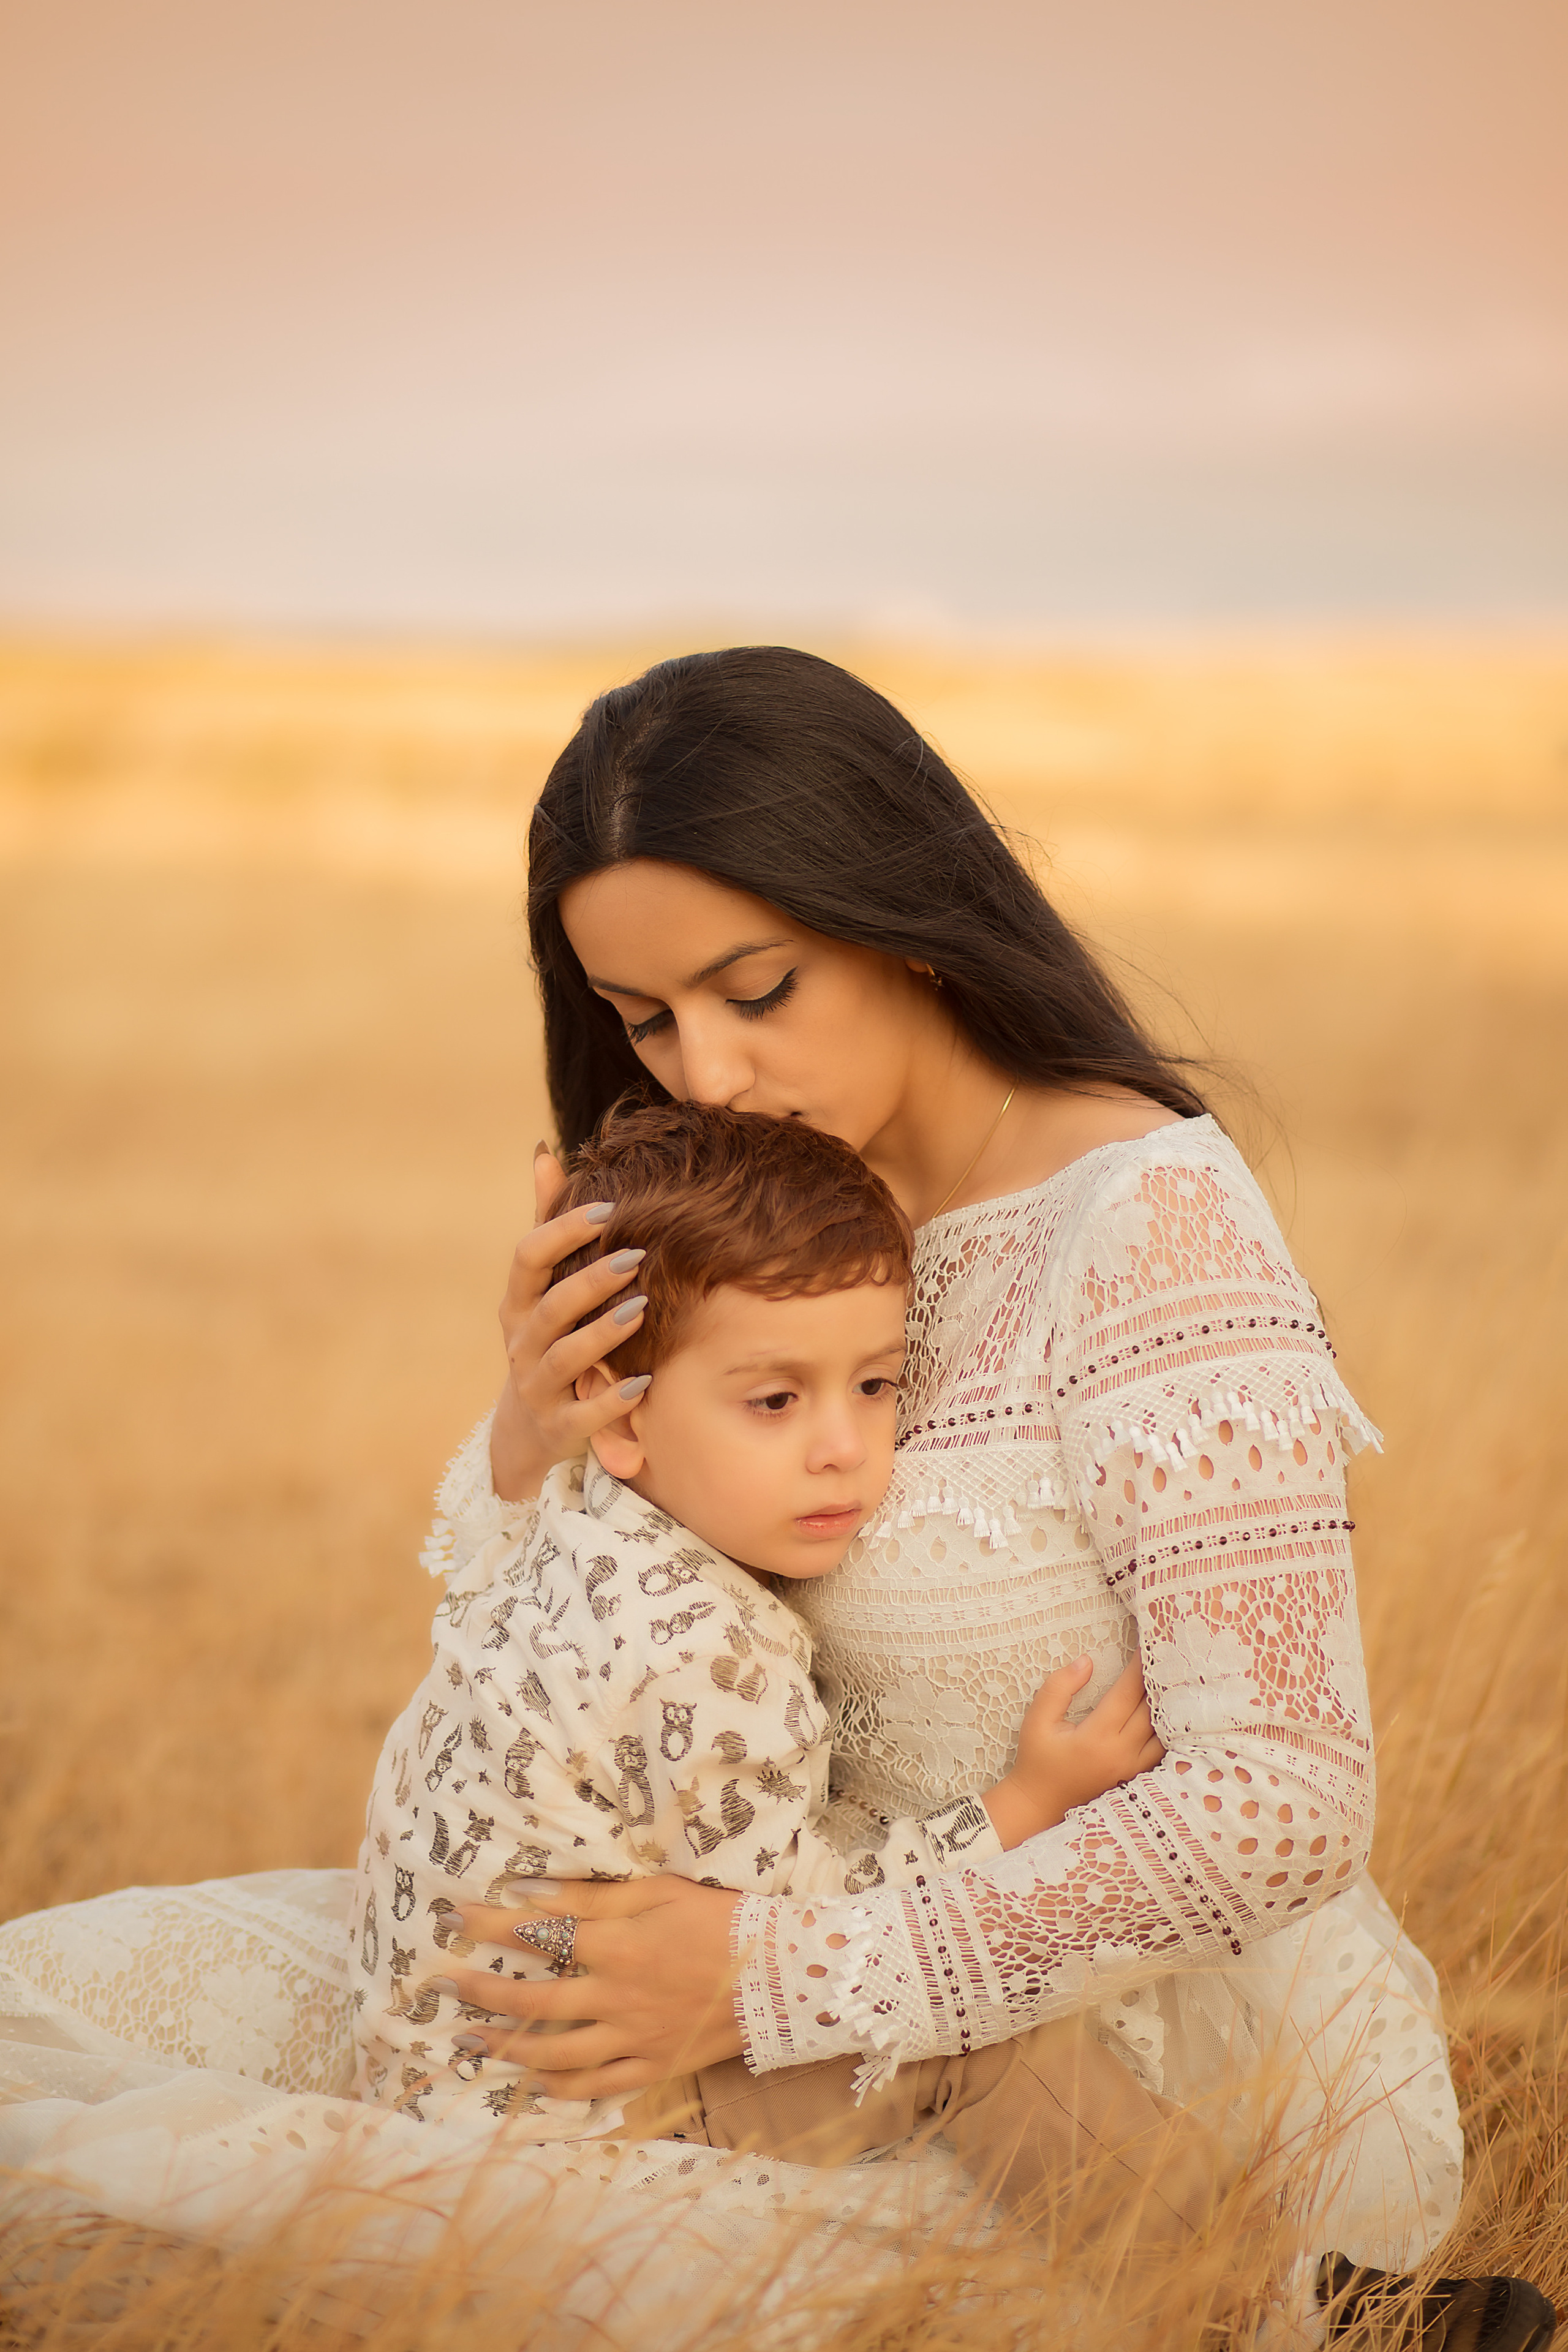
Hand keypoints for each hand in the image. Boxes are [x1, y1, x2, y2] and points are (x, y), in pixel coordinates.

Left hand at [432, 1878, 745, 2100]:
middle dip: (483, 1994)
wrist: (783, 1974)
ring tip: (469, 2042)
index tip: (453, 1917)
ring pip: (556, 2056)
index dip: (491, 1926)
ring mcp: (635, 2040)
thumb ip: (592, 1897)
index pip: (540, 1936)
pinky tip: (530, 2082)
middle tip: (444, 1984)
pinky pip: (596, 2088)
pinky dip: (559, 2089)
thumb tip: (526, 1893)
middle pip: (536, 2003)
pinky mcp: (654, 2068)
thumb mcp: (659, 1892)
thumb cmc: (720, 1919)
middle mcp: (619, 1998)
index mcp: (621, 1947)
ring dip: (506, 2050)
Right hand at [490, 1145, 651, 1500]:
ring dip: (602, 1334)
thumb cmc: (546, 1337)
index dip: (563, 1230)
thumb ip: (544, 1223)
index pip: (527, 1257)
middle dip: (590, 1280)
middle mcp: (521, 1342)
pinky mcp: (558, 1426)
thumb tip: (544, 1151)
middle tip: (637, 1255)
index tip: (608, 1209)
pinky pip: (583, 1415)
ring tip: (643, 1309)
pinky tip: (645, 1383)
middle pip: (550, 1307)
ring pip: (564, 1358)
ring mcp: (537, 1386)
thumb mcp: (538, 1287)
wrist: (526, 1429)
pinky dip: (612, 1401)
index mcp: (517, 1303)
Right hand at [982, 1656, 1163, 1847]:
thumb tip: (1087, 1662)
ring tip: (1170, 1680)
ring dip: (1166, 1706)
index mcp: (1097, 1737)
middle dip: (1158, 1680)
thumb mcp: (1036, 1720)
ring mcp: (1132, 1769)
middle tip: (1166, 1654)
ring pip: (1163, 1733)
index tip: (1148, 1644)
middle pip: (1151, 1710)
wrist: (1039, 1804)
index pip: (1128, 1694)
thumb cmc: (1036, 1759)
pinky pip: (1161, 1750)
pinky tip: (1167, 1713)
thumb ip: (1060, 1687)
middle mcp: (1121, 1754)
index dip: (1139, 1667)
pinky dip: (1166, 1730)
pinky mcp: (1135, 1777)